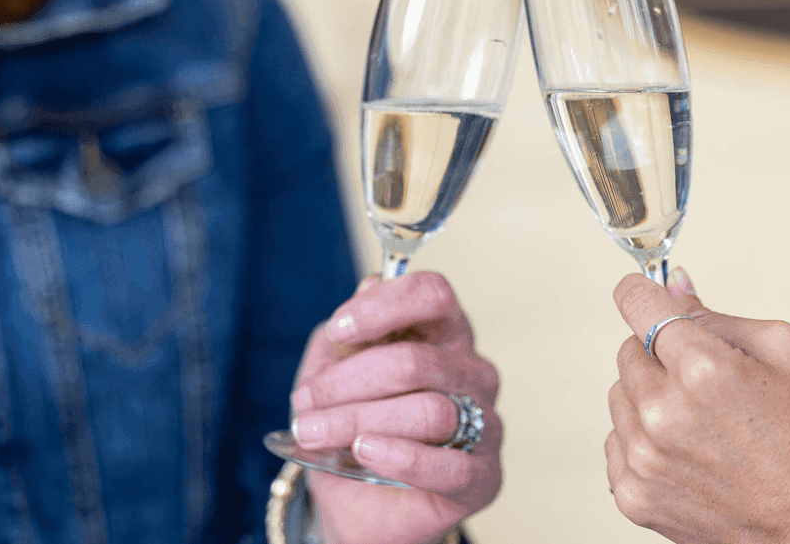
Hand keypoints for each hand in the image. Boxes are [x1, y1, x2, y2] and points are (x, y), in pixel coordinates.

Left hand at [291, 272, 501, 543]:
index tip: (339, 329)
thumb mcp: (336, 374)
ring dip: (358, 421)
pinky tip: (366, 452)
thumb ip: (351, 332)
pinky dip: (402, 456)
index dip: (385, 305)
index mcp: (444, 334)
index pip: (433, 294)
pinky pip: (451, 465)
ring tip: (314, 433)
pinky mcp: (484, 476)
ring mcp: (485, 423)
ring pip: (429, 411)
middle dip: (347, 382)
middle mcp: (473, 372)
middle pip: (415, 360)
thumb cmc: (356, 429)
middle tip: (304, 404)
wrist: (363, 506)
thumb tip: (369, 284)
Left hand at [607, 269, 789, 543]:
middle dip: (659, 356)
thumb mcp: (778, 352)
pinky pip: (617, 441)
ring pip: (620, 395)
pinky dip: (643, 441)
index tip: (643, 294)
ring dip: (649, 398)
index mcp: (701, 367)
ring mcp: (643, 456)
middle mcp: (663, 411)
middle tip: (703, 383)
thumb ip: (715, 315)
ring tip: (698, 423)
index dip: (640, 293)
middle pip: (628, 350)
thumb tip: (671, 283)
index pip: (636, 302)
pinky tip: (686, 453)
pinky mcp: (633, 492)